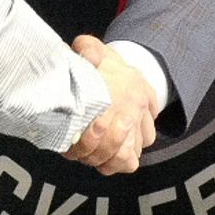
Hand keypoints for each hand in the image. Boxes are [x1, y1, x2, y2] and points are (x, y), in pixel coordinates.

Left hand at [68, 33, 156, 174]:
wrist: (128, 71)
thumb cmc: (106, 64)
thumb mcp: (95, 49)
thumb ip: (87, 48)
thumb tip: (81, 53)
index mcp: (128, 89)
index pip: (108, 125)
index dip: (88, 139)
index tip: (70, 143)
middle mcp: (138, 110)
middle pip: (117, 146)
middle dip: (91, 153)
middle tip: (73, 152)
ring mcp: (142, 126)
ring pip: (126, 157)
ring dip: (103, 161)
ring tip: (85, 158)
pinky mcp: (143, 138)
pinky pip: (132, 162)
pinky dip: (116, 165)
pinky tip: (101, 161)